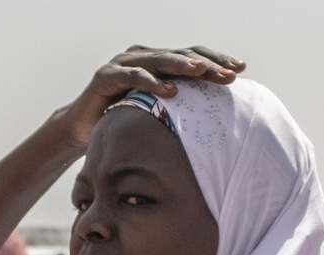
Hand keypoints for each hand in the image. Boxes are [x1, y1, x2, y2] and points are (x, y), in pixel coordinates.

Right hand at [52, 46, 243, 147]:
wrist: (82, 129)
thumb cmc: (125, 121)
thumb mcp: (158, 114)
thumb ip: (182, 108)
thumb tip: (221, 120)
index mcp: (159, 62)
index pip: (193, 56)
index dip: (217, 60)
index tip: (241, 69)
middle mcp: (143, 56)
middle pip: (181, 56)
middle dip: (208, 64)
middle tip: (230, 73)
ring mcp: (124, 63)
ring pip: (159, 60)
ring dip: (183, 66)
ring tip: (203, 72)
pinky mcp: (106, 75)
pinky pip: (133, 76)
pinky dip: (152, 82)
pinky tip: (171, 91)